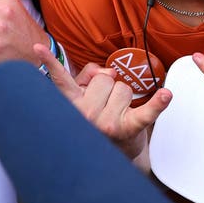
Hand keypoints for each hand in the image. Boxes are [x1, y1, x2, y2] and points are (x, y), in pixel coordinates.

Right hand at [38, 48, 170, 159]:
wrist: (114, 154)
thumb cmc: (99, 120)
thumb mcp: (85, 98)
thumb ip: (89, 75)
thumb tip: (106, 71)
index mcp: (72, 105)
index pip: (60, 80)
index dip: (49, 63)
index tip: (37, 48)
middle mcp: (84, 115)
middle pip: (105, 78)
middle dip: (110, 87)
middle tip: (107, 106)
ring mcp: (105, 123)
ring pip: (123, 88)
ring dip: (125, 97)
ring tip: (118, 113)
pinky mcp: (128, 129)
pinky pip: (145, 112)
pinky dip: (158, 103)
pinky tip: (166, 95)